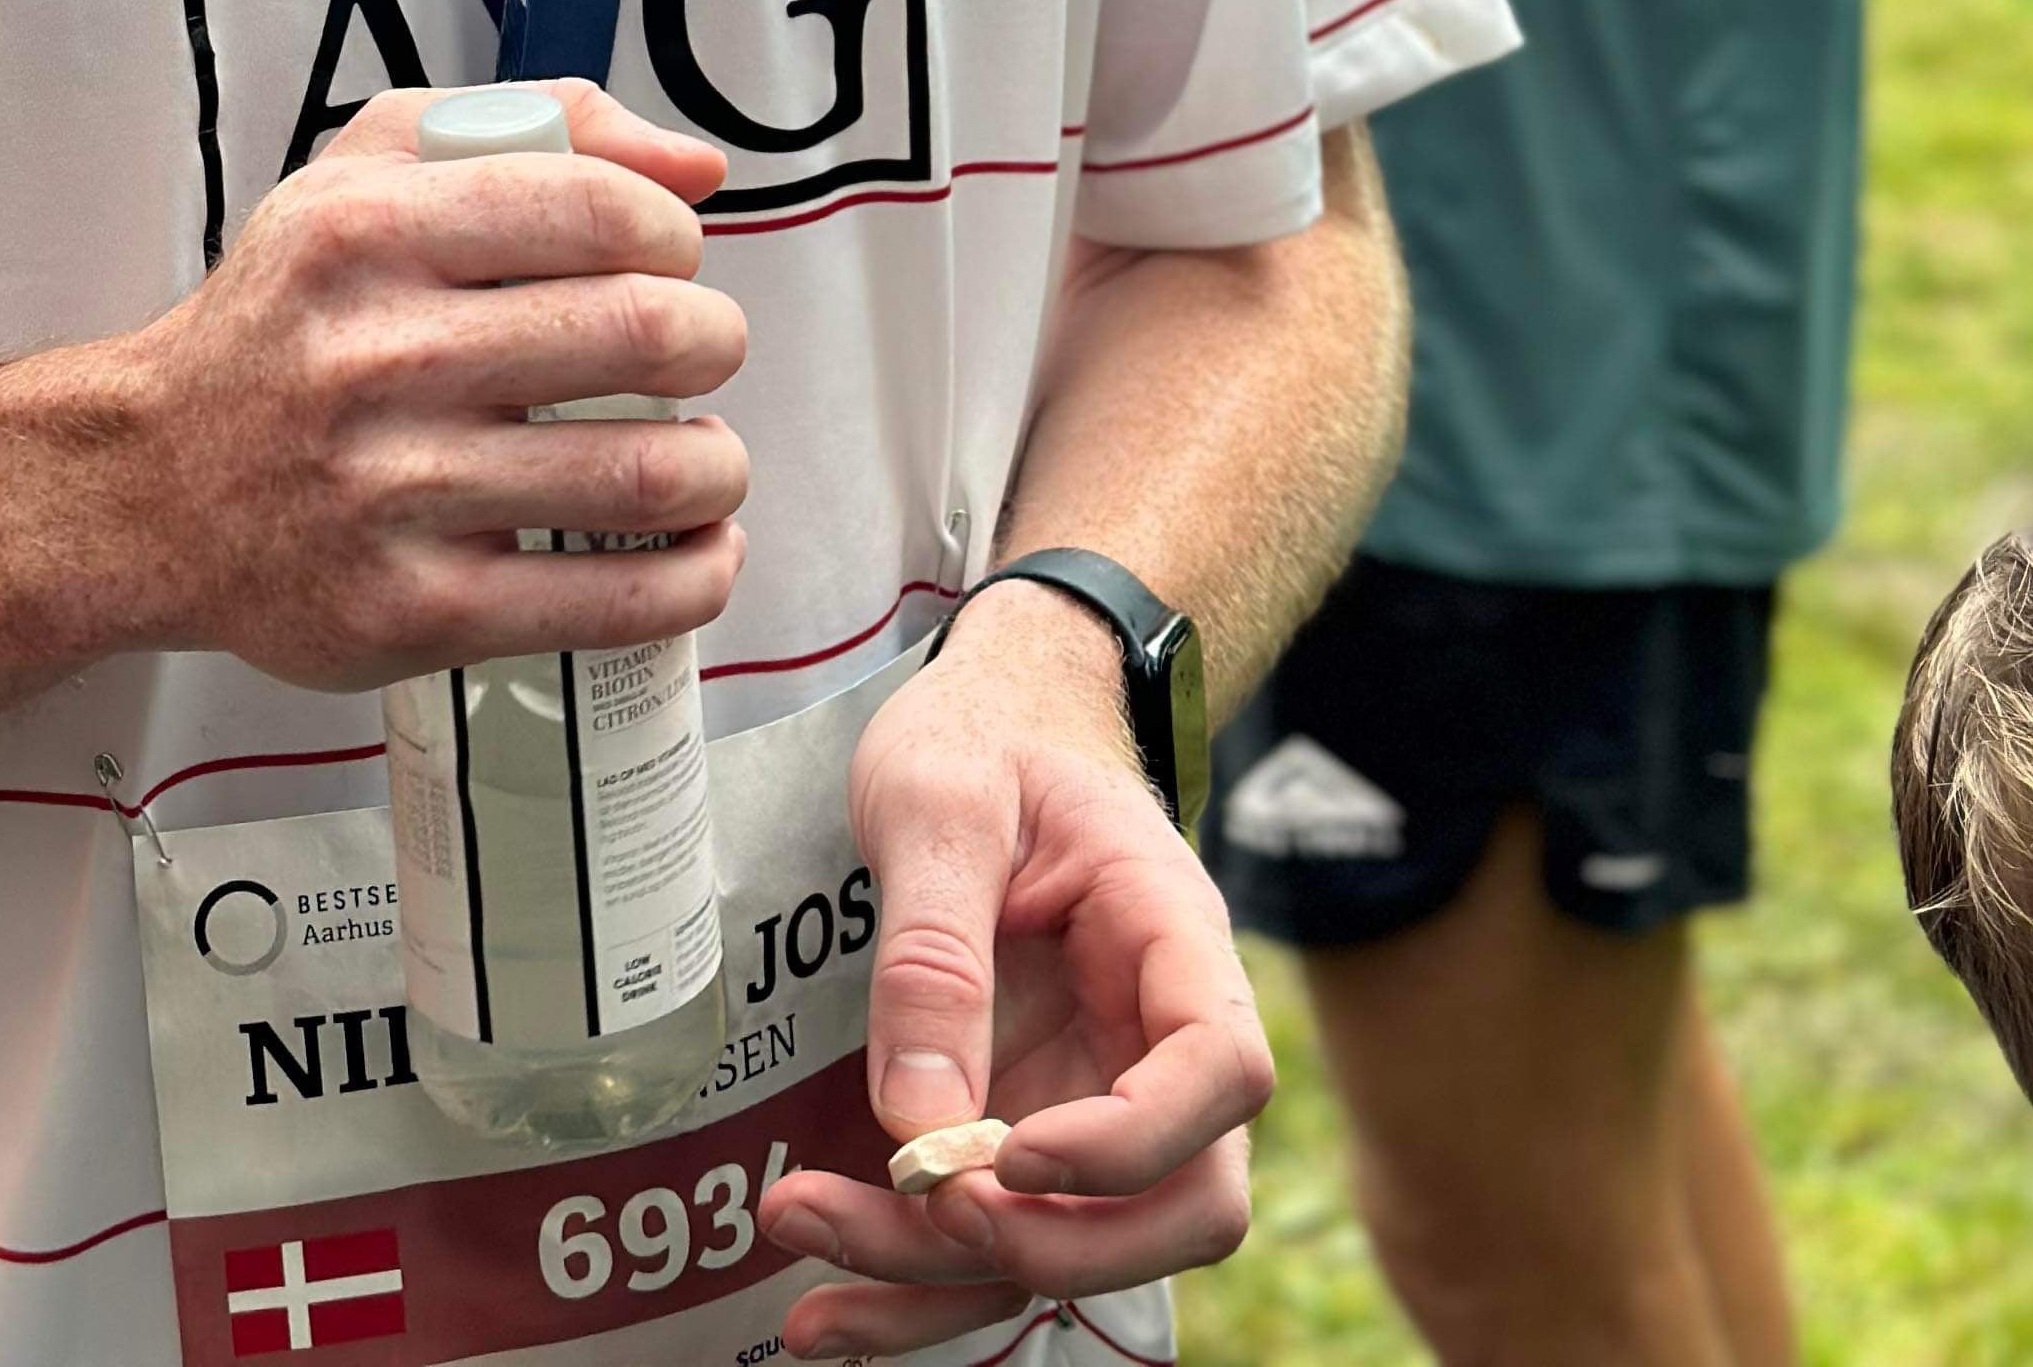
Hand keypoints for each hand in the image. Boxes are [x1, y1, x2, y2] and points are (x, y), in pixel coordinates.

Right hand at [114, 83, 748, 689]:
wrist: (148, 487)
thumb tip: (699, 172)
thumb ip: (535, 128)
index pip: (596, 210)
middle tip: (704, 350)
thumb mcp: (367, 171)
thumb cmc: (286, 318)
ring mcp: (396, 493)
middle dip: (714, 340)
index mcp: (370, 231)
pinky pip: (605, 601)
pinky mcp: (413, 611)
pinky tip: (703, 551)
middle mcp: (380, 357)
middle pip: (640, 333)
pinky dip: (693, 579)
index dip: (674, 234)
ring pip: (642, 475)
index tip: (672, 259)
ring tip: (710, 460)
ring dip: (719, 467)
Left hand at [761, 597, 1267, 1349]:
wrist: (982, 725)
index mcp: (1173, 935)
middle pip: (1173, 1204)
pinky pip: (995, 1241)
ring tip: (811, 1302)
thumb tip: (923, 1124)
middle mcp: (1154, 1040)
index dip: (1133, 1143)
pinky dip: (915, 1291)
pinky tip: (821, 1318)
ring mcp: (1097, 1099)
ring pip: (1072, 1250)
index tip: (1012, 1155)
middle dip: (1044, 1245)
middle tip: (911, 1208)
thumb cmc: (981, 740)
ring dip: (948, 1290)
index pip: (1221, 1072)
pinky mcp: (1026, 1137)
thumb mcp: (940, 801)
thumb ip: (935, 951)